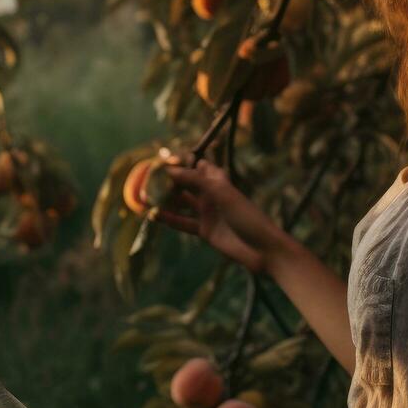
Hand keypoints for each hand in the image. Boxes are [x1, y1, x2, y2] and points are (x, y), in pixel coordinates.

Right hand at [150, 156, 286, 274]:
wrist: (263, 249)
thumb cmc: (247, 216)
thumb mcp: (221, 193)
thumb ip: (195, 180)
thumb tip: (170, 169)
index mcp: (219, 181)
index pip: (197, 165)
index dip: (182, 161)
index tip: (162, 158)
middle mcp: (212, 195)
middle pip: (186, 183)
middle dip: (169, 180)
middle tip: (147, 177)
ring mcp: (208, 213)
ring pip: (182, 202)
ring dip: (166, 199)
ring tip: (145, 195)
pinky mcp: (204, 231)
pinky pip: (182, 222)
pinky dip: (168, 219)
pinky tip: (152, 215)